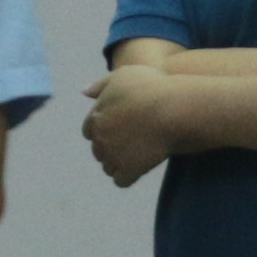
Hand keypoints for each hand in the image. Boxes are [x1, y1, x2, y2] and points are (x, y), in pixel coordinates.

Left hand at [83, 59, 182, 188]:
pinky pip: (121, 180)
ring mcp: (113, 156)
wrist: (173, 109)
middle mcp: (100, 138)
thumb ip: (101, 85)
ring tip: (139, 153)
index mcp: (96, 117)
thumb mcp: (123, 76)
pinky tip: (141, 166)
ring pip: (108, 167)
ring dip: (119, 163)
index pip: (89, 130)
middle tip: (135, 140)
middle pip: (98, 150)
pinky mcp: (128, 170)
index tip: (122, 127)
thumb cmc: (152, 88)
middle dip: (111, 147)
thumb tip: (83, 92)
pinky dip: (129, 176)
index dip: (105, 129)